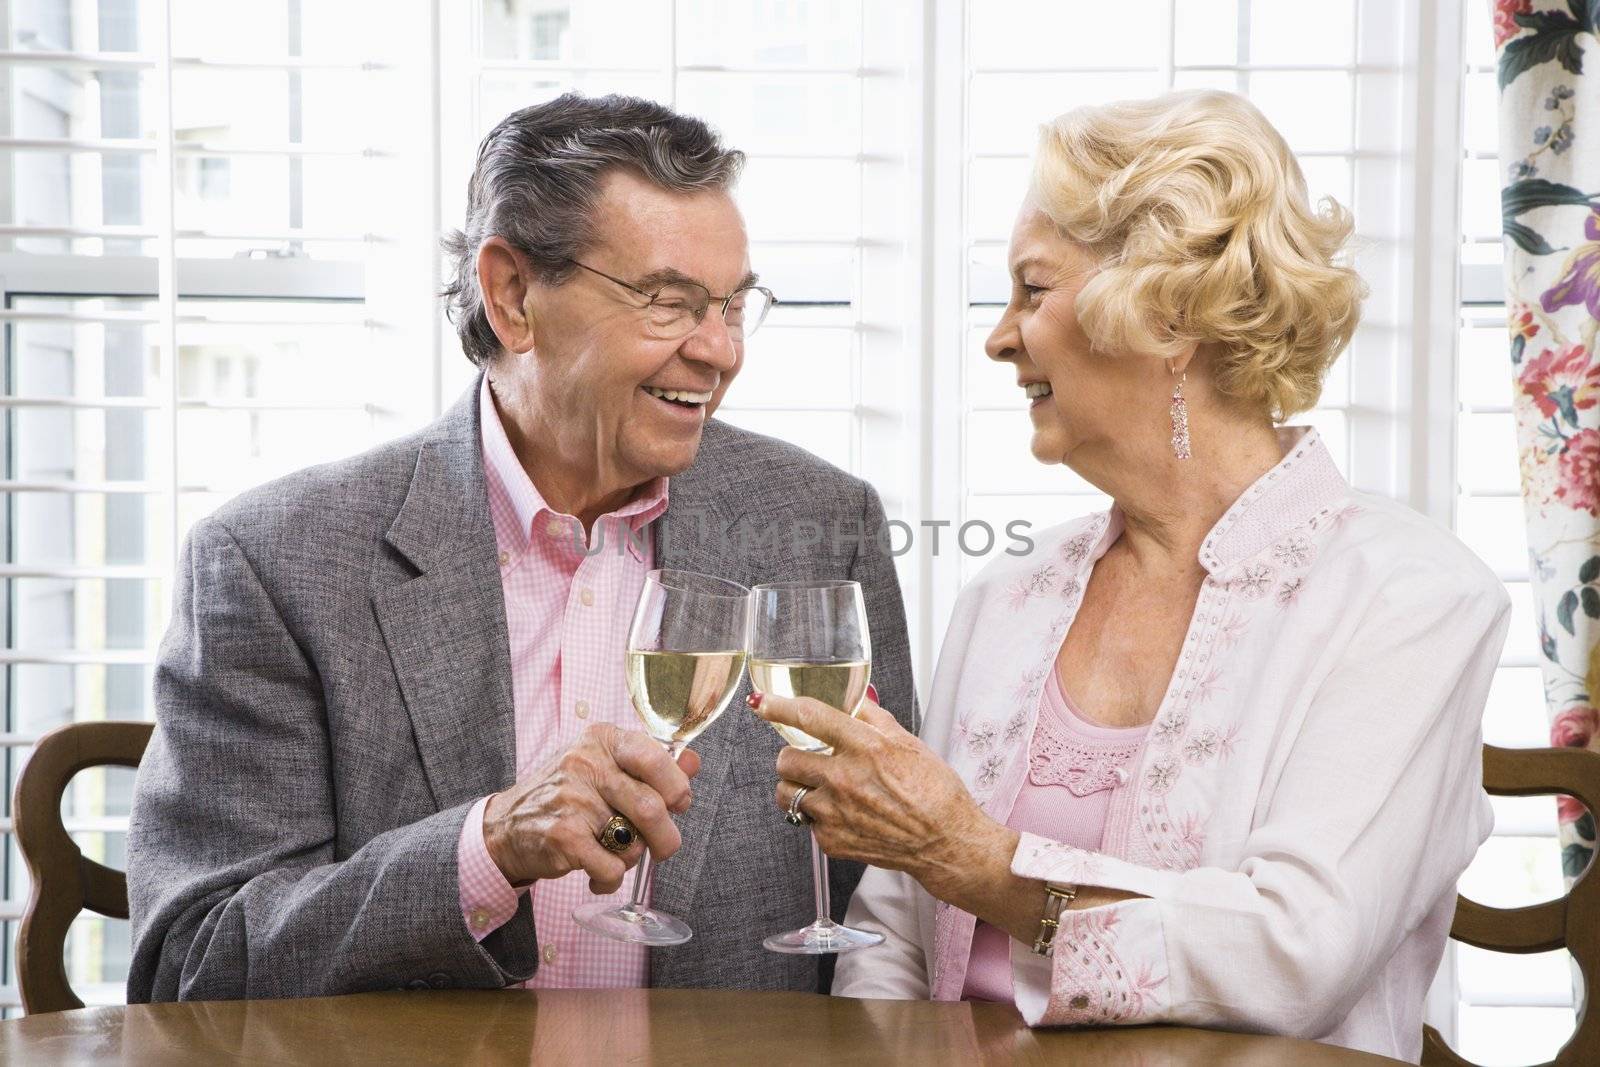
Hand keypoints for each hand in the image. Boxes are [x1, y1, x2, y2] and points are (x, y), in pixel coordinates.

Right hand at [482, 723, 701, 893]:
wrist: (504, 826)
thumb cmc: (565, 795)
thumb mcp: (603, 766)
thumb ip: (650, 764)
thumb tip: (693, 761)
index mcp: (602, 739)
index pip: (655, 757)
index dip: (676, 787)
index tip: (678, 804)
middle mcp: (586, 763)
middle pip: (652, 807)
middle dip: (666, 838)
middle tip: (663, 848)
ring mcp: (573, 799)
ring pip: (634, 843)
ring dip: (632, 859)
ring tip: (613, 854)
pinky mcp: (563, 836)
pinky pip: (612, 869)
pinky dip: (611, 881)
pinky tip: (597, 876)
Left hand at [752, 694, 1007, 897]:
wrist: (944, 842)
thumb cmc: (934, 791)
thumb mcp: (908, 743)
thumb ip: (872, 719)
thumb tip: (852, 699)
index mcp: (866, 748)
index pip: (810, 718)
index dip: (778, 706)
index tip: (760, 701)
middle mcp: (845, 780)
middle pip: (785, 759)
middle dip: (793, 755)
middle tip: (809, 758)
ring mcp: (835, 814)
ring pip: (786, 792)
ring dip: (797, 785)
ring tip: (820, 786)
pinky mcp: (831, 841)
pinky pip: (805, 821)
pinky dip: (817, 815)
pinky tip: (843, 813)